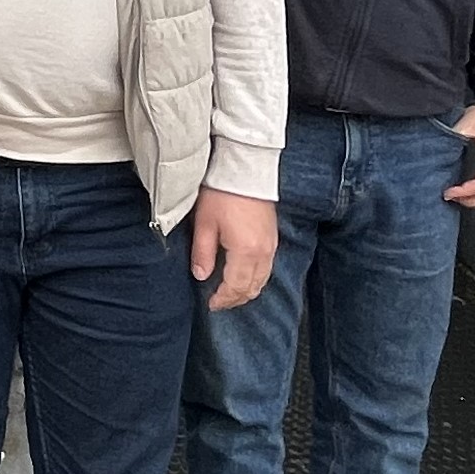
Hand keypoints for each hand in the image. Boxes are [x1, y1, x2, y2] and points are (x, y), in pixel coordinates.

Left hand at [189, 189, 277, 310]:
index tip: (211, 305)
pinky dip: (256, 278)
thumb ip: (203, 253)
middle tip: (219, 303)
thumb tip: (201, 276)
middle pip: (252, 287)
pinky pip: (268, 268)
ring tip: (230, 293)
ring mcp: (272, 245)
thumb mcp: (204, 224)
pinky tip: (244, 277)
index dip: (223, 299)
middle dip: (235, 299)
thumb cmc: (222, 194)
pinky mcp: (274, 237)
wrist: (245, 168)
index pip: (235, 287)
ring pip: (263, 280)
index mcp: (246, 252)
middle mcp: (263, 253)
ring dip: (247, 290)